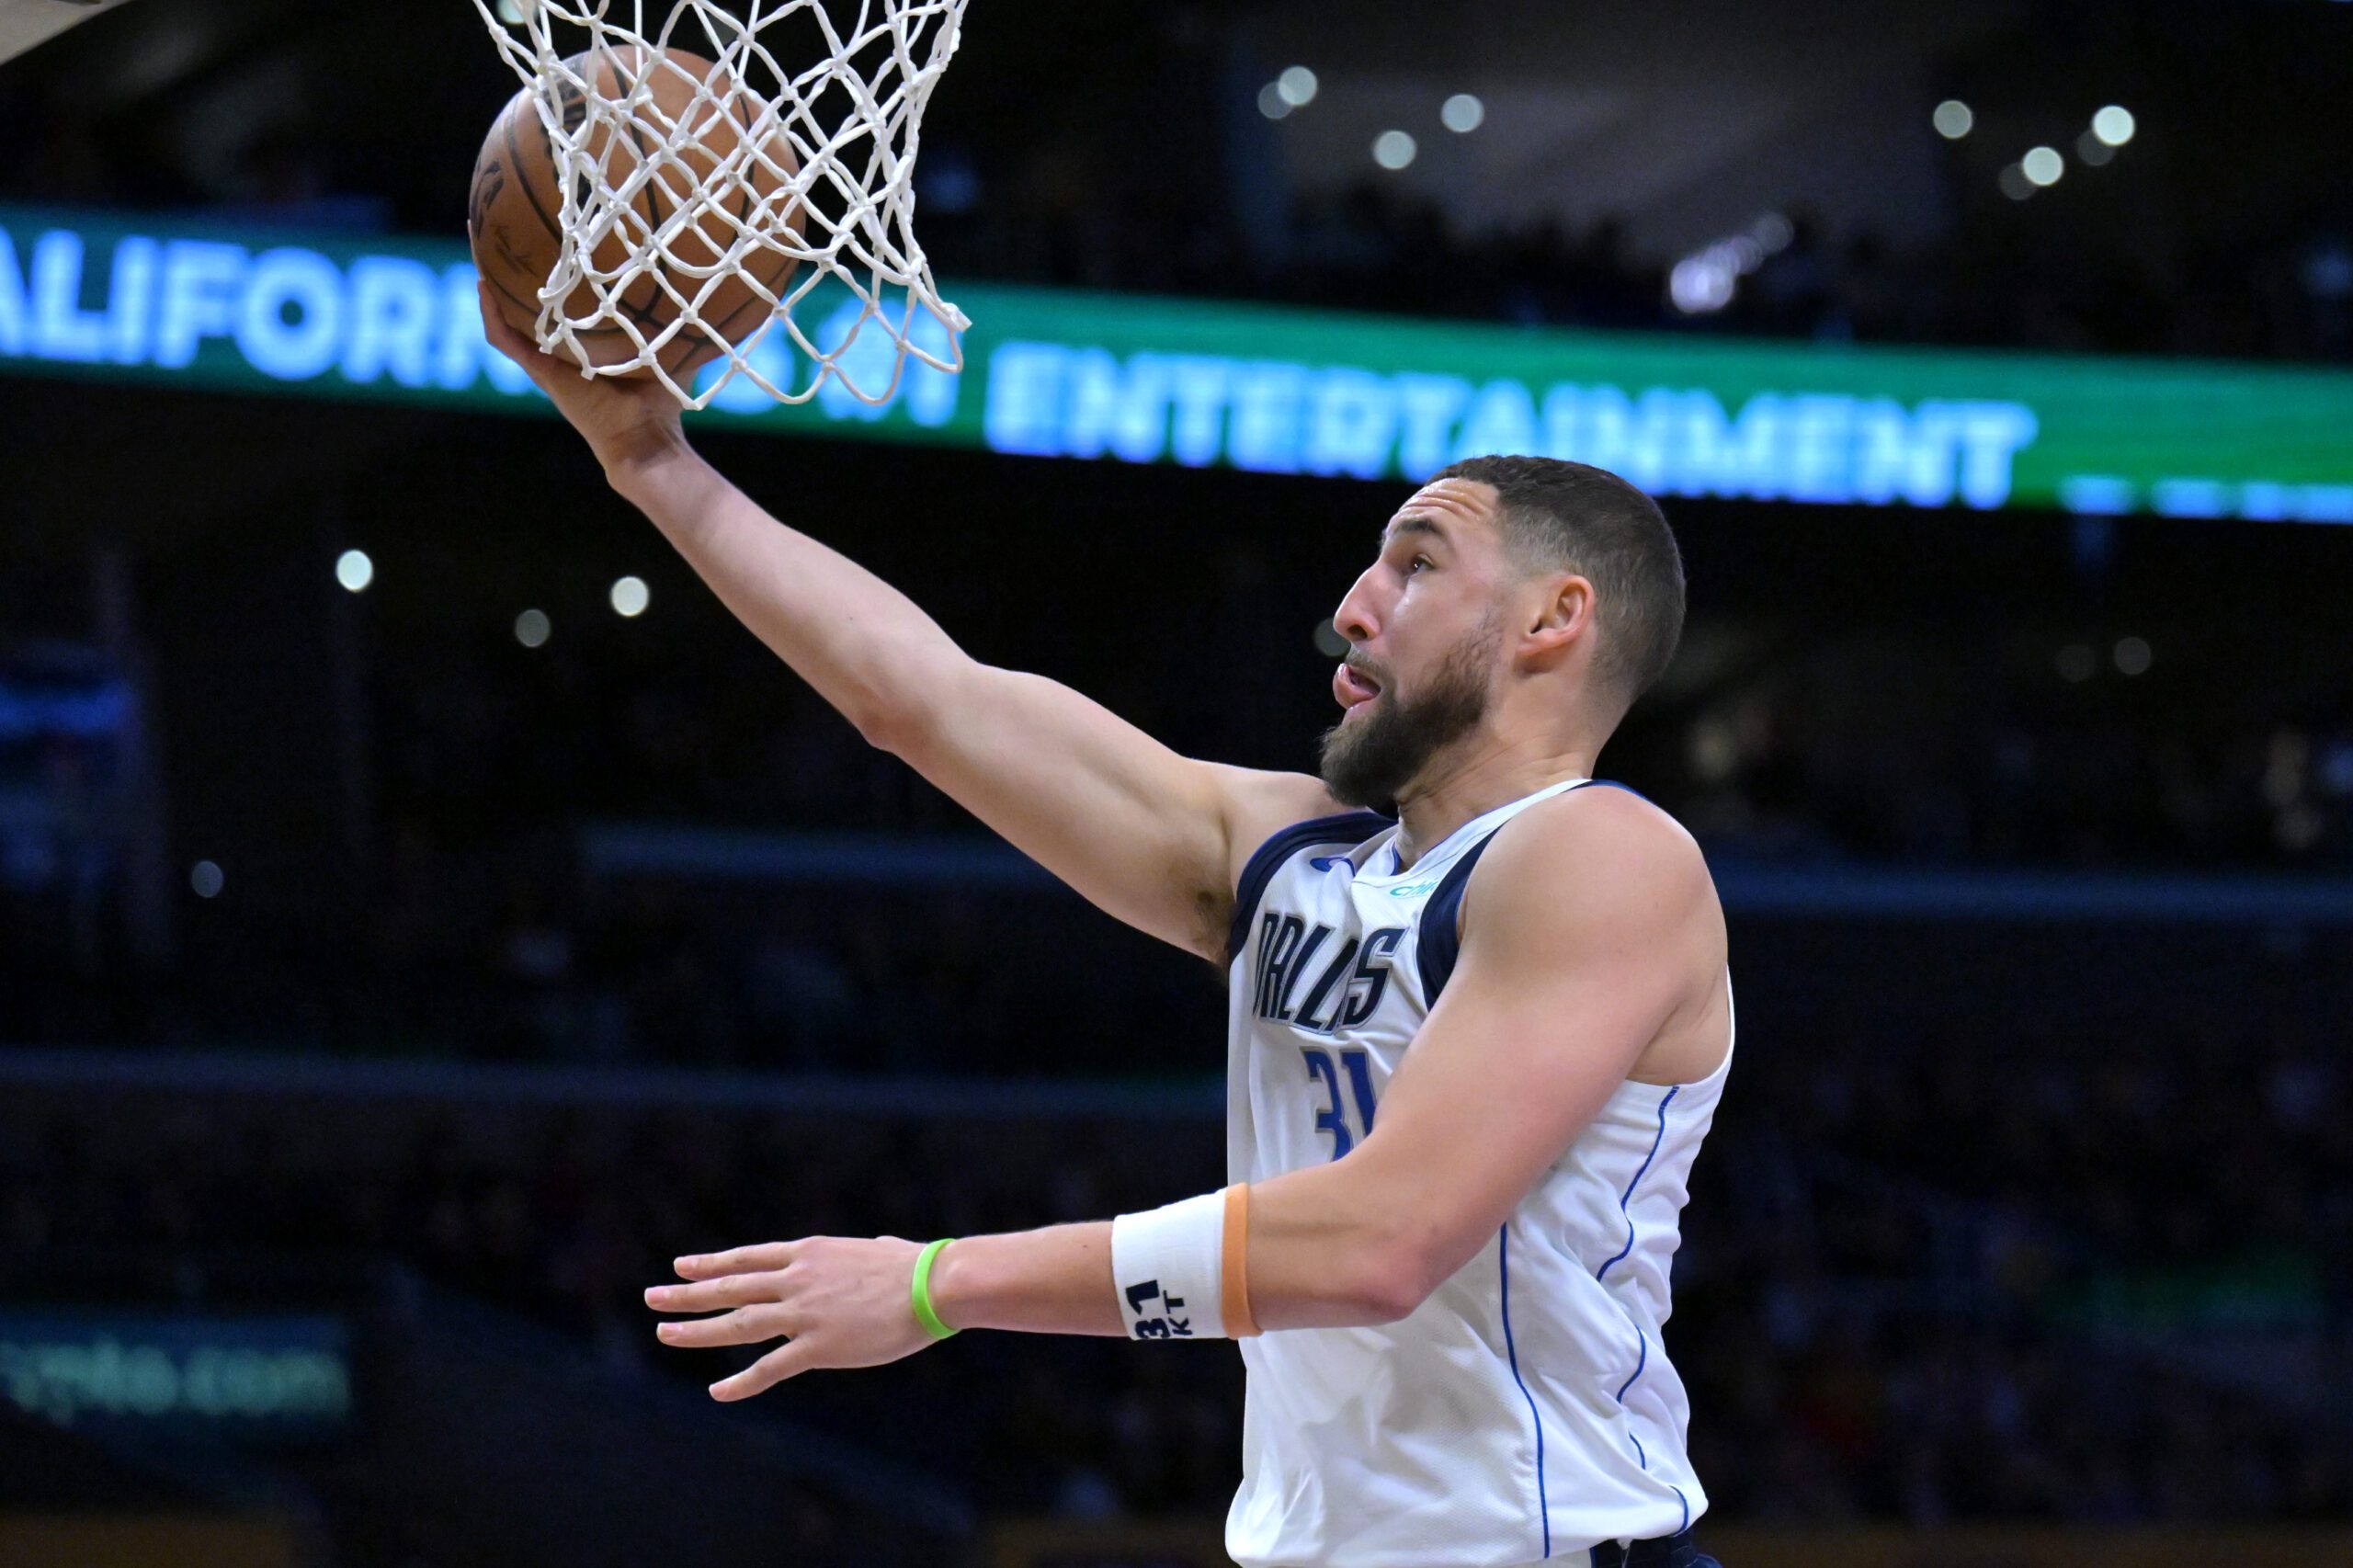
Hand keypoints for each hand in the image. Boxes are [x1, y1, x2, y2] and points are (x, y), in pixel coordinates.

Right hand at [470, 229, 689, 480]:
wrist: (646, 440)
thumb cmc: (662, 401)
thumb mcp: (671, 348)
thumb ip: (681, 322)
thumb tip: (716, 291)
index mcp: (585, 342)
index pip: (563, 300)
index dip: (552, 270)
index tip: (547, 233)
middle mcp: (561, 349)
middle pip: (528, 300)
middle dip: (512, 264)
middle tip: (498, 223)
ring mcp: (547, 361)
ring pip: (507, 315)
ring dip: (491, 280)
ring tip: (480, 241)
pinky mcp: (540, 373)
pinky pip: (506, 340)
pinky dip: (492, 314)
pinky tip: (484, 284)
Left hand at [644, 1236, 941, 1399]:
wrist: (932, 1284)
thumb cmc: (917, 1266)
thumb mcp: (882, 1250)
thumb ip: (872, 1250)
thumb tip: (883, 1246)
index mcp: (809, 1253)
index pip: (748, 1258)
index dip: (712, 1263)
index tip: (682, 1265)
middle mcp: (797, 1279)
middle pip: (730, 1286)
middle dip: (688, 1293)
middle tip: (653, 1297)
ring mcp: (803, 1313)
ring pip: (737, 1323)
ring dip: (697, 1330)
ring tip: (663, 1334)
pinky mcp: (818, 1346)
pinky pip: (770, 1367)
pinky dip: (741, 1382)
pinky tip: (717, 1392)